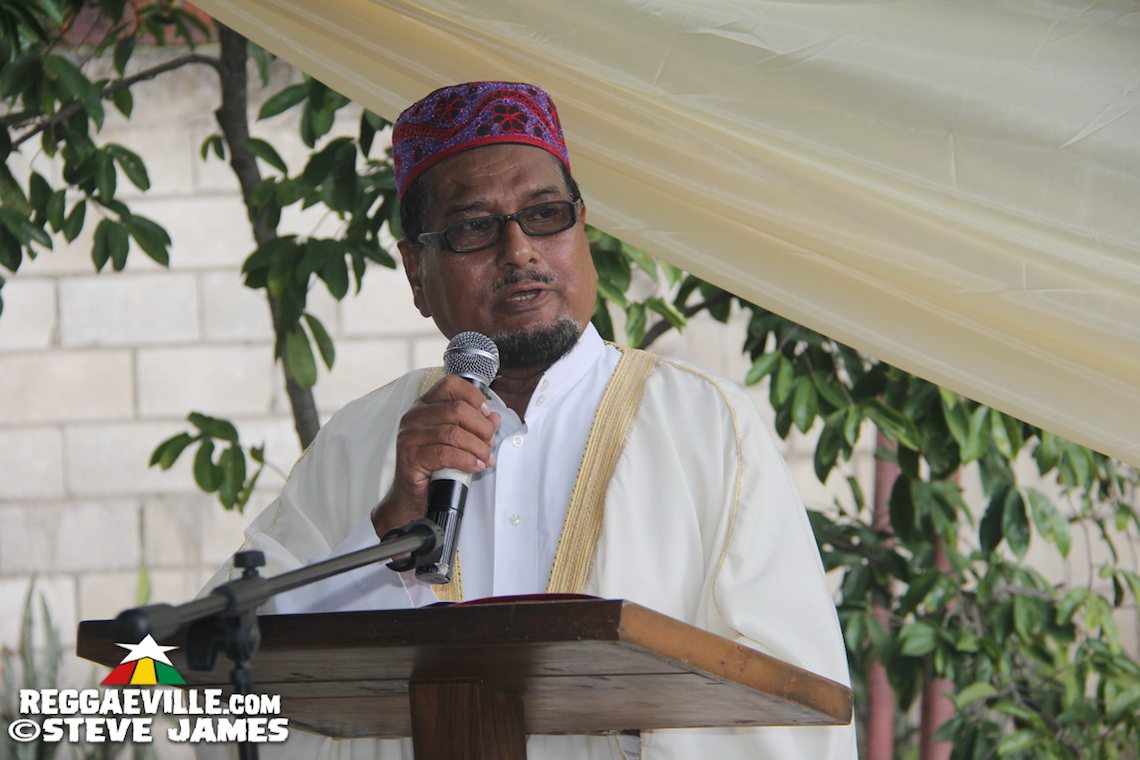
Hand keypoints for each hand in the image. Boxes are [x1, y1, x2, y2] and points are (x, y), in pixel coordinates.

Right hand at [371, 375, 499, 537]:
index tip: (487, 414)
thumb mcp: (457, 441)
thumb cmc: (434, 466)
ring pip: (453, 432)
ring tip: (486, 459)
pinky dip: (465, 460)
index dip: (474, 396)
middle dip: (482, 427)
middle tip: (490, 442)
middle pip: (457, 409)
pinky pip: (445, 454)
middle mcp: (414, 416)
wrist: (412, 497)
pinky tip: (475, 466)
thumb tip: (493, 417)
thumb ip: (474, 426)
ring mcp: (409, 436)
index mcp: (425, 406)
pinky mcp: (410, 457)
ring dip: (477, 447)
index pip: (451, 385)